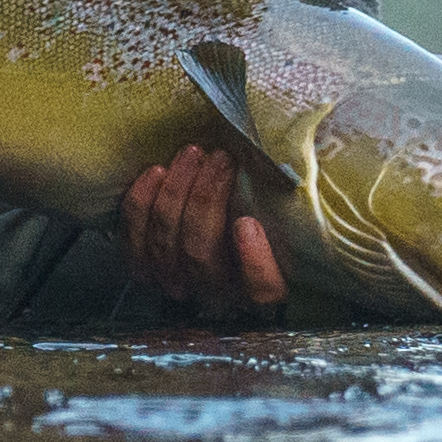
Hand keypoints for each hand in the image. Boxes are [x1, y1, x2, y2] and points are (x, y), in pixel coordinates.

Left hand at [118, 138, 290, 318]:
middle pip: (202, 258)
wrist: (213, 220)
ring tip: (193, 154)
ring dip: (176, 193)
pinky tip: (156, 172)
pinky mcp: (142, 268)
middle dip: (206, 201)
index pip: (261, 291)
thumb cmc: (259, 207)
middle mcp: (216, 295)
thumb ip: (292, 194)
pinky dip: (141, 204)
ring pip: (165, 246)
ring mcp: (174, 284)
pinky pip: (132, 242)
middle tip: (220, 158)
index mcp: (262, 289)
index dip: (252, 263)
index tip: (248, 223)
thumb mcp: (284, 208)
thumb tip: (308, 147)